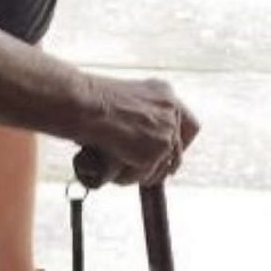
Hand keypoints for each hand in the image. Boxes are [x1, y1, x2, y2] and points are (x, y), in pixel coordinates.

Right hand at [75, 76, 198, 185]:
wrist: (82, 104)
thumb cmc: (90, 100)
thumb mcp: (124, 100)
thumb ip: (140, 116)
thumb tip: (142, 141)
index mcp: (164, 93)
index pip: (189, 124)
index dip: (179, 143)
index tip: (168, 153)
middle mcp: (171, 112)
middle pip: (178, 150)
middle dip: (161, 164)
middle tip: (144, 171)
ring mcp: (166, 133)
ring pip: (161, 167)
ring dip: (140, 173)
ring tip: (116, 166)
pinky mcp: (155, 152)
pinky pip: (144, 176)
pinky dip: (127, 177)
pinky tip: (111, 168)